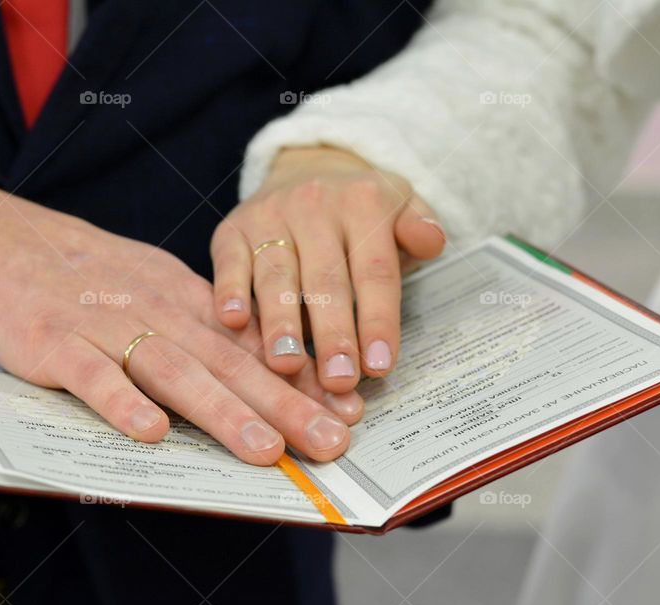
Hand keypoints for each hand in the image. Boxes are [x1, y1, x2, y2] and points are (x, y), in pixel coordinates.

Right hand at [0, 187, 362, 464]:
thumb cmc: (87, 274)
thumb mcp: (156, 287)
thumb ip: (203, 326)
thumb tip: (262, 363)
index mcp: (184, 300)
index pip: (253, 344)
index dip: (303, 380)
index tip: (350, 410)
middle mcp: (155, 311)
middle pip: (228, 362)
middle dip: (286, 405)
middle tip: (331, 443)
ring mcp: (104, 327)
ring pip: (172, 371)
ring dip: (222, 412)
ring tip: (265, 449)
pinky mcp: (52, 343)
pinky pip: (91, 376)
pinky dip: (121, 403)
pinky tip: (152, 434)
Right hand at [210, 147, 444, 393]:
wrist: (306, 168)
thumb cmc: (360, 209)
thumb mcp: (401, 205)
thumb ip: (420, 229)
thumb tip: (431, 241)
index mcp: (363, 202)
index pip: (374, 270)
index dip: (378, 319)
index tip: (380, 365)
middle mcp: (314, 205)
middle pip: (326, 280)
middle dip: (333, 334)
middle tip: (339, 380)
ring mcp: (269, 216)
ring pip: (276, 276)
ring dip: (281, 324)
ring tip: (288, 365)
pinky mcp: (232, 229)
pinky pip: (229, 263)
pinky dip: (229, 292)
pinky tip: (233, 322)